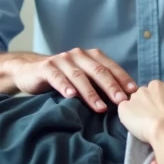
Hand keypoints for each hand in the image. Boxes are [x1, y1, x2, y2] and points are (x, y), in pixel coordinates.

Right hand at [10, 48, 135, 111]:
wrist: (30, 72)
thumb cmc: (64, 79)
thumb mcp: (84, 79)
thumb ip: (100, 84)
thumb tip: (126, 100)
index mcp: (91, 56)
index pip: (111, 67)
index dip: (123, 79)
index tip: (133, 93)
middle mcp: (78, 55)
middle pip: (98, 71)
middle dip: (111, 86)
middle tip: (121, 101)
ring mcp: (62, 60)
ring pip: (79, 76)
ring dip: (91, 93)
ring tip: (100, 107)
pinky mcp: (46, 68)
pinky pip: (57, 77)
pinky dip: (65, 86)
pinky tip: (71, 96)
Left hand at [118, 79, 163, 146]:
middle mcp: (154, 85)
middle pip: (151, 94)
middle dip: (154, 104)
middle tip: (159, 120)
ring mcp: (137, 95)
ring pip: (137, 102)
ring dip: (141, 111)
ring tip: (147, 126)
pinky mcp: (125, 107)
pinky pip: (125, 111)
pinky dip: (128, 118)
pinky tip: (136, 127)